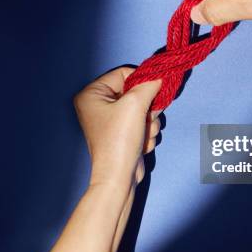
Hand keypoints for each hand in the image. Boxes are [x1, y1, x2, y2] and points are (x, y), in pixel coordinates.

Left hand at [73, 67, 161, 188]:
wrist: (119, 177)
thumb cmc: (120, 139)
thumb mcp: (135, 104)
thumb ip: (149, 85)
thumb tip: (160, 75)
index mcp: (91, 93)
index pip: (123, 73)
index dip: (141, 81)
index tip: (154, 91)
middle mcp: (97, 105)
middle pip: (134, 92)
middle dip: (146, 107)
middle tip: (147, 118)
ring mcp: (109, 120)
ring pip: (142, 108)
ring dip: (149, 122)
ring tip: (143, 134)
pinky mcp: (121, 133)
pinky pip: (141, 123)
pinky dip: (146, 132)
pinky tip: (141, 143)